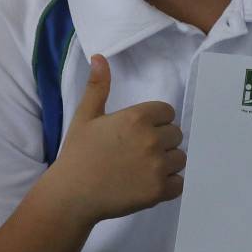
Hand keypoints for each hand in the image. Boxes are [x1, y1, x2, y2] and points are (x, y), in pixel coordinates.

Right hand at [50, 53, 184, 222]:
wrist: (71, 194)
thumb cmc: (77, 154)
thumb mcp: (85, 117)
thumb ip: (97, 87)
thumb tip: (99, 57)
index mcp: (137, 117)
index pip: (167, 112)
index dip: (154, 121)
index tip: (136, 133)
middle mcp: (152, 139)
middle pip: (175, 134)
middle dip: (161, 141)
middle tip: (137, 153)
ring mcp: (158, 166)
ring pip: (179, 159)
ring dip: (166, 163)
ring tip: (142, 170)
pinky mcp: (160, 190)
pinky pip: (179, 183)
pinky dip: (168, 185)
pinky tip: (147, 184)